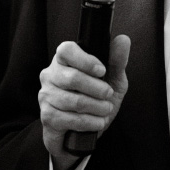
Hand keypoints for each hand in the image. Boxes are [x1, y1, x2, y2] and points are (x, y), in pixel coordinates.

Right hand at [38, 34, 129, 169]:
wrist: (86, 129)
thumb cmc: (97, 98)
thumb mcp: (112, 79)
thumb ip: (117, 60)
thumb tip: (123, 40)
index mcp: (64, 60)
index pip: (66, 50)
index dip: (85, 60)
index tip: (102, 71)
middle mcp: (50, 75)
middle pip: (72, 77)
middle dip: (97, 89)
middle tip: (108, 94)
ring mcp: (46, 96)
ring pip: (73, 101)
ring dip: (96, 107)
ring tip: (105, 109)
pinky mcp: (47, 116)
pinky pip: (70, 119)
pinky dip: (90, 122)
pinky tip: (98, 121)